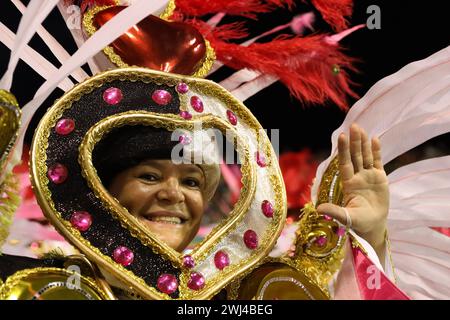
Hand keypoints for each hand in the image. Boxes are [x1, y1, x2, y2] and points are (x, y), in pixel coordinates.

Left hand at [317, 124, 388, 258]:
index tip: (342, 136)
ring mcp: (368, 176)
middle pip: (355, 156)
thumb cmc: (358, 223)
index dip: (343, 150)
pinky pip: (377, 162)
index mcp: (348, 183)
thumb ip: (335, 211)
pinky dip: (376, 151)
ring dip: (363, 143)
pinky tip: (375, 139)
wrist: (373, 226)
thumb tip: (319, 209)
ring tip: (361, 129)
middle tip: (353, 126)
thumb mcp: (346, 218)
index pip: (345, 163)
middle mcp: (357, 177)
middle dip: (354, 142)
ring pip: (365, 156)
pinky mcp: (379, 178)